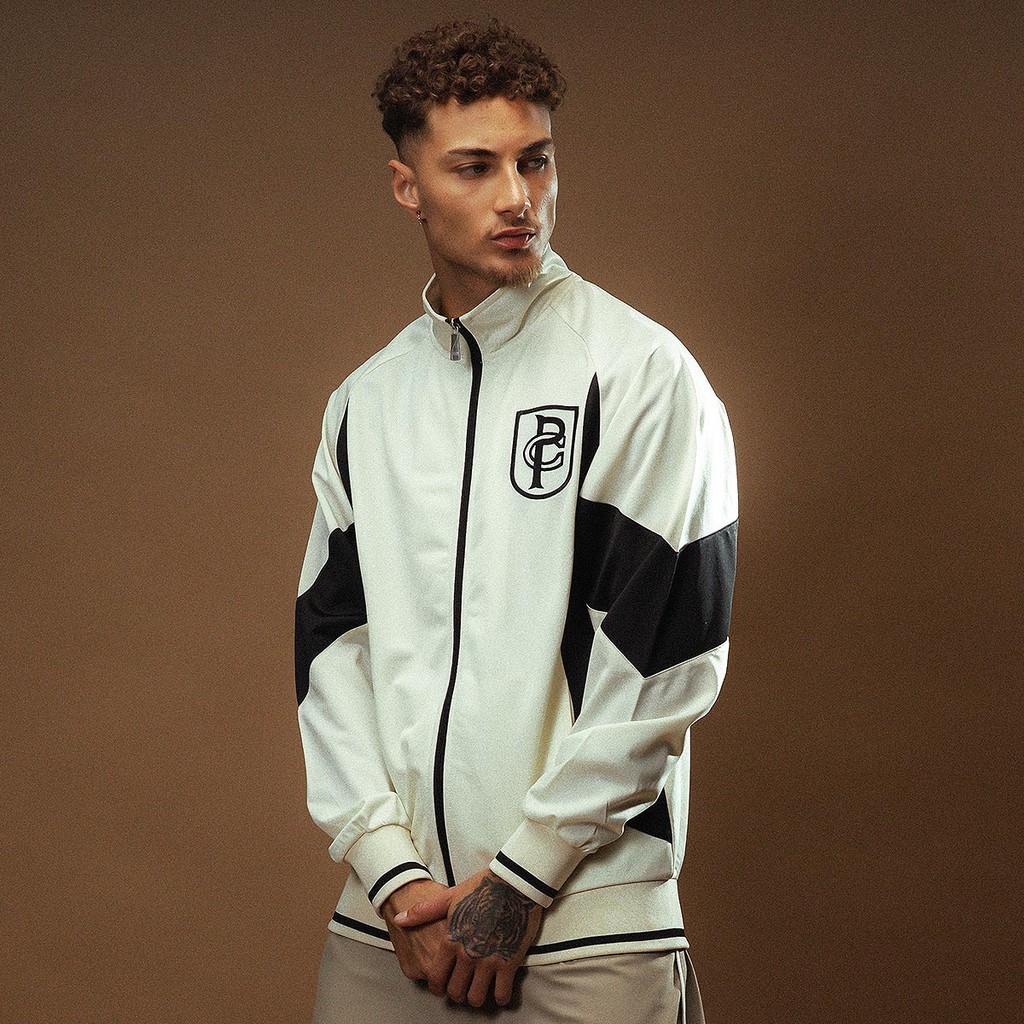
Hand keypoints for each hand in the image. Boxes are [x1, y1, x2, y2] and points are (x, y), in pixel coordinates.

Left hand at [393, 868, 542, 1007]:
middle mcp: (467, 954)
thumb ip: (424, 912)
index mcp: (451, 940)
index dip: (438, 986)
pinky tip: (498, 989)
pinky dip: (499, 996)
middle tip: (462, 988)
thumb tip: (399, 919)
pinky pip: (501, 993)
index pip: (436, 977)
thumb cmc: (482, 887)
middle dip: (457, 993)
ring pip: (476, 997)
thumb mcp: (450, 897)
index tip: (443, 986)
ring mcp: (488, 960)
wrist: (514, 882)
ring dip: (476, 996)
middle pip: (456, 991)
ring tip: (479, 989)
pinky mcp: (509, 962)